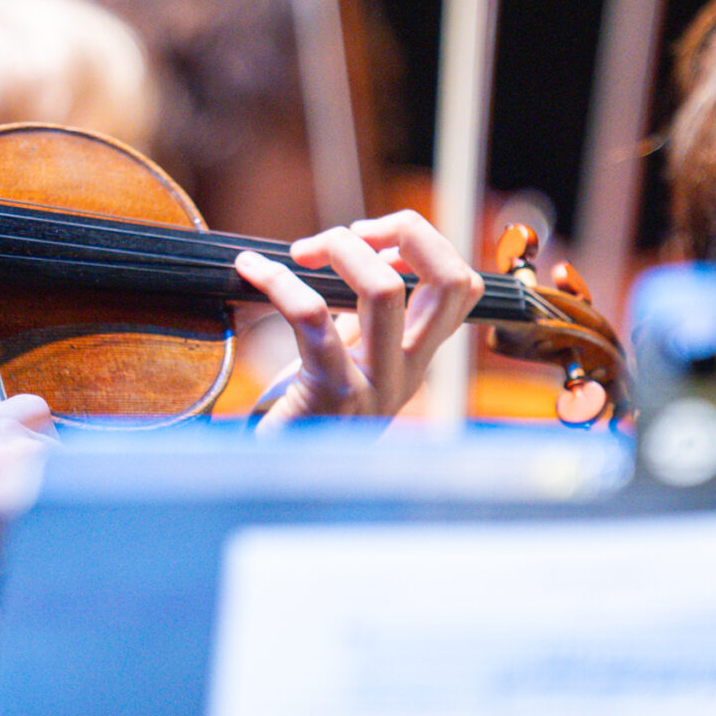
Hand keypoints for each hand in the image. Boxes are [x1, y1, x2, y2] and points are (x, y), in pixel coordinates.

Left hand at [233, 211, 484, 432]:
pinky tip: (252, 269)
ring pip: (386, 291)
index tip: (375, 236)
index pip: (462, 287)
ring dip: (342, 249)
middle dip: (405, 231)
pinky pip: (313, 318)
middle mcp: (409, 371)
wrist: (273, 485)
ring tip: (302, 251)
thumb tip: (362, 248)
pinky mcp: (328, 395)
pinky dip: (279, 281)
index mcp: (417, 358)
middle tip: (349, 233)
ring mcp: (374, 386)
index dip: (428, 243)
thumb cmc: (305, 417)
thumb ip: (361, 313)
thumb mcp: (348, 357)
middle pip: (447, 281)